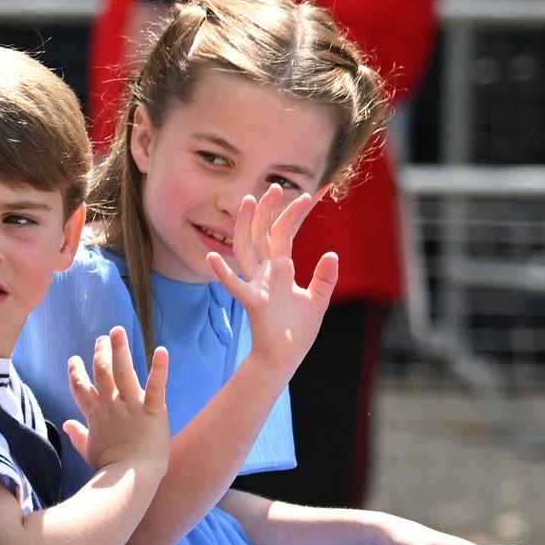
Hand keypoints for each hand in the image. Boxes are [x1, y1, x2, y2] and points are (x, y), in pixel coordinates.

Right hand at [63, 326, 169, 475]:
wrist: (129, 479)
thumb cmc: (110, 469)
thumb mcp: (89, 451)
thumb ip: (78, 435)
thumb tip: (66, 424)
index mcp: (96, 415)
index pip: (81, 388)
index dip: (76, 373)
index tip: (74, 360)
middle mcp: (111, 405)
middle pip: (102, 372)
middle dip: (101, 353)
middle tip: (102, 338)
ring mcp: (131, 405)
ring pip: (123, 371)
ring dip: (120, 349)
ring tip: (118, 331)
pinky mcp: (152, 410)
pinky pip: (156, 385)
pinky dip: (160, 367)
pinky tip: (161, 350)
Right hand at [207, 184, 337, 375]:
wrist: (284, 358)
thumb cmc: (296, 332)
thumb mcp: (317, 301)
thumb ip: (324, 278)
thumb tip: (332, 254)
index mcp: (280, 270)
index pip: (285, 234)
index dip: (295, 215)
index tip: (310, 194)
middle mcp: (266, 273)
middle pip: (263, 234)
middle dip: (268, 210)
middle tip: (275, 186)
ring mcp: (257, 285)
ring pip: (247, 249)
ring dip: (246, 226)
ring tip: (248, 202)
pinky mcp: (253, 303)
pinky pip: (235, 286)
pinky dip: (223, 273)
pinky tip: (212, 257)